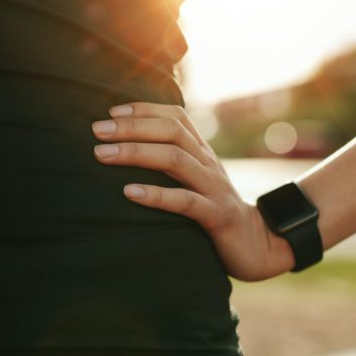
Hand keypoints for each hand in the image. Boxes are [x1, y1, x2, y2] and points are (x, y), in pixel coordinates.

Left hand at [91, 102, 295, 281]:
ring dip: (135, 153)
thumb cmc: (215, 211)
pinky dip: (156, 195)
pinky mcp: (216, 216)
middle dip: (131, 127)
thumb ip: (172, 162)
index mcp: (202, 152)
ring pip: (174, 159)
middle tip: (97, 131)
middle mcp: (207, 163)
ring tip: (102, 155)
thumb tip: (128, 150)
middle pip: (170, 131)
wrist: (258, 244)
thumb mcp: (195, 180)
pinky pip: (185, 202)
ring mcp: (213, 187)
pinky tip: (129, 192)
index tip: (110, 113)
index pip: (175, 117)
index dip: (143, 110)